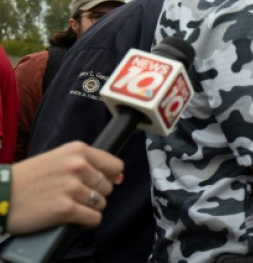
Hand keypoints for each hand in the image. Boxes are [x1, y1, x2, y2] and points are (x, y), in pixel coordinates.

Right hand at [8, 141, 124, 233]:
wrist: (1, 193)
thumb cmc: (28, 177)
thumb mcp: (59, 158)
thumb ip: (89, 163)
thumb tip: (120, 176)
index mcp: (78, 150)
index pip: (115, 165)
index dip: (109, 177)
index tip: (98, 182)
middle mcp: (78, 166)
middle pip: (109, 187)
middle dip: (95, 194)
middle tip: (74, 196)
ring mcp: (72, 188)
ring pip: (102, 204)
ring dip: (88, 208)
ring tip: (69, 205)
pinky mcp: (65, 209)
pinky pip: (93, 219)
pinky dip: (86, 222)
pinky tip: (72, 218)